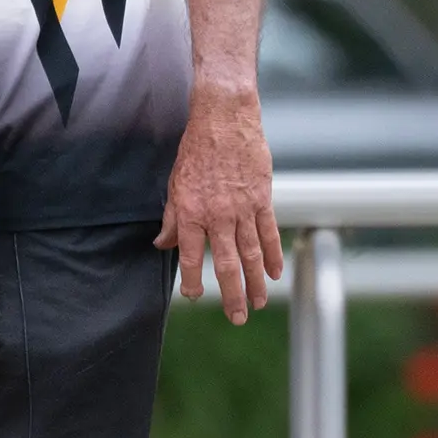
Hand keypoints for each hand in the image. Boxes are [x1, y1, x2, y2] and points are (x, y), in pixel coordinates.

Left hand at [157, 81, 281, 322]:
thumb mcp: (173, 184)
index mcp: (190, 211)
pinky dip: (273, 255)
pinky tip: (274, 274)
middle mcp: (217, 215)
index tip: (194, 296)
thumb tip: (163, 245)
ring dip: (255, 283)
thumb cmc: (195, 151)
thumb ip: (171, 218)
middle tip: (237, 317)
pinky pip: (268, 233)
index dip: (192, 279)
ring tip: (258, 304)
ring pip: (251, 254)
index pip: (189, 255)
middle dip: (232, 294)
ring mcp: (243, 208)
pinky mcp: (262, 199)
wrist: (224, 120)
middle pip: (226, 263)